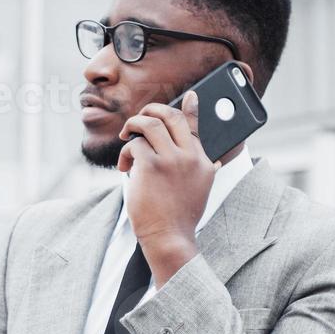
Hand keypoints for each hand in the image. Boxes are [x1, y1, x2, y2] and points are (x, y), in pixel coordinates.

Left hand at [117, 89, 217, 283]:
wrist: (169, 237)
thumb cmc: (178, 218)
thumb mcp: (199, 189)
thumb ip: (202, 169)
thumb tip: (210, 159)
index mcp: (202, 161)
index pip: (195, 126)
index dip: (192, 108)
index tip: (191, 96)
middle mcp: (189, 156)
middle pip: (171, 116)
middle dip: (151, 110)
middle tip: (138, 120)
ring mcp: (171, 159)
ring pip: (149, 123)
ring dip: (133, 127)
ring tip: (126, 139)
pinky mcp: (151, 165)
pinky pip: (134, 144)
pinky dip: (125, 153)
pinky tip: (125, 167)